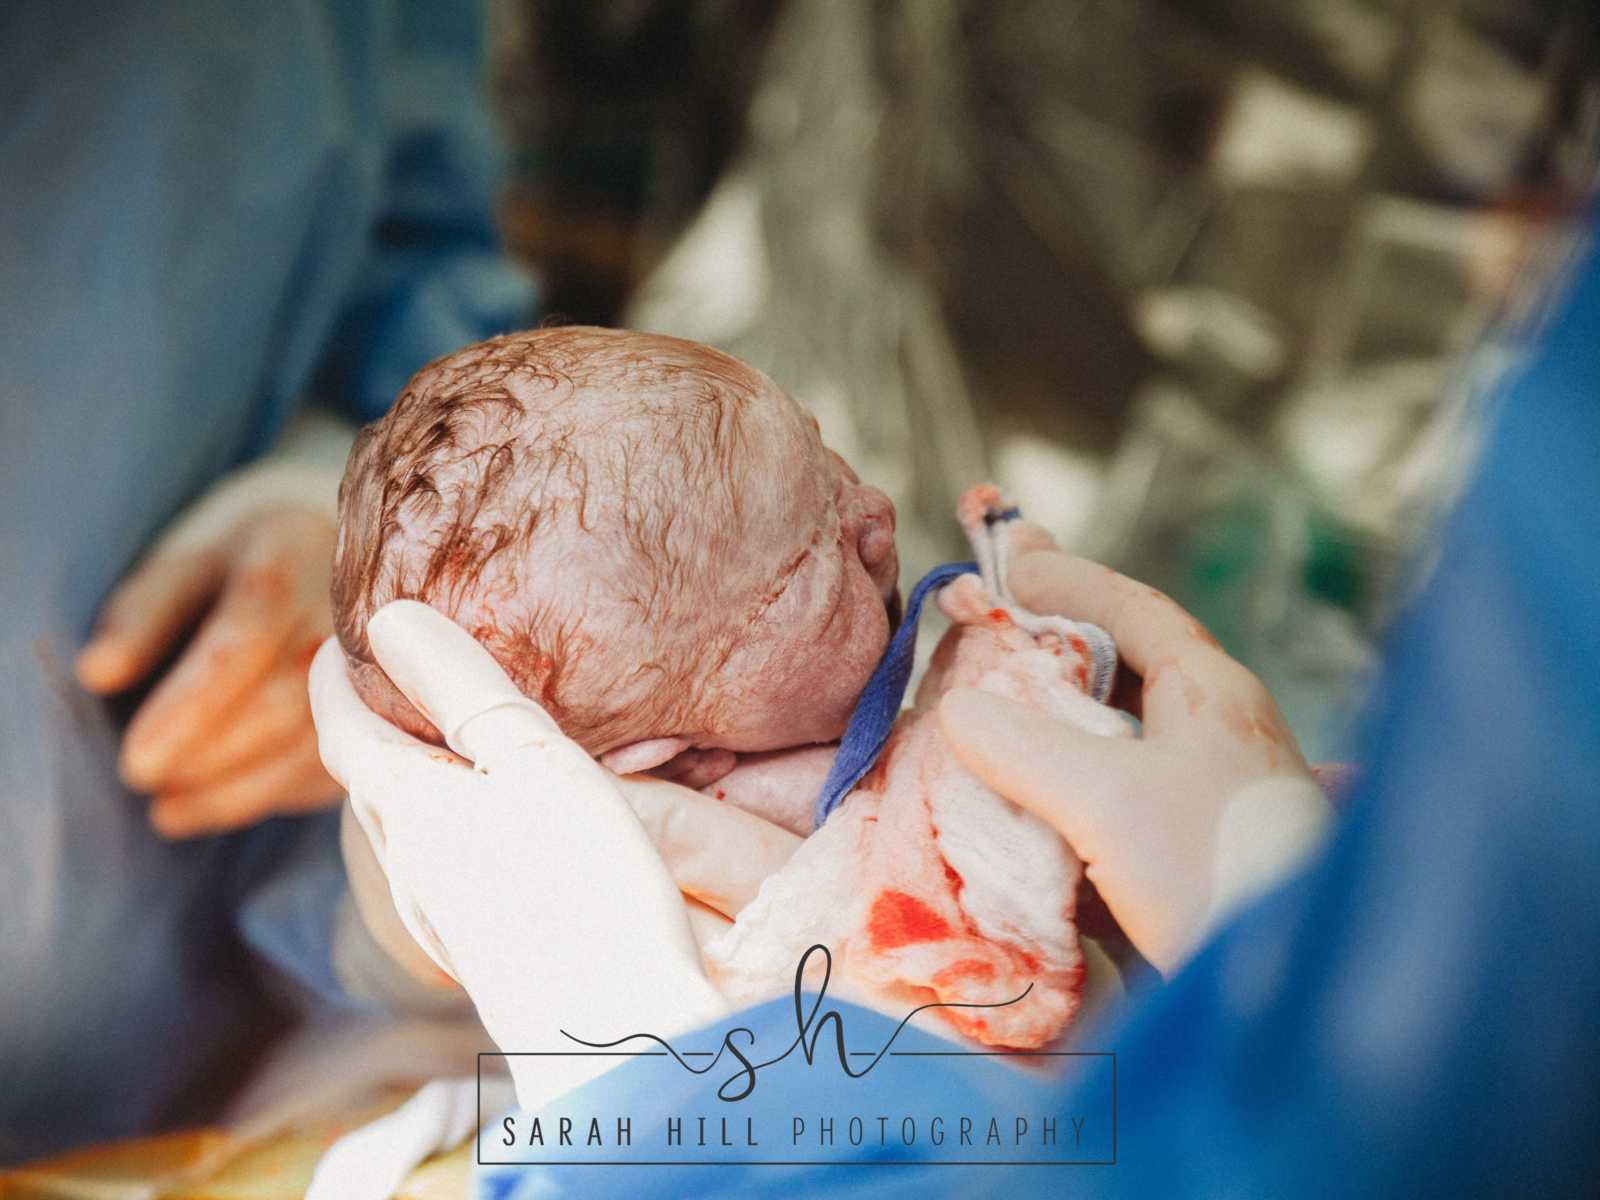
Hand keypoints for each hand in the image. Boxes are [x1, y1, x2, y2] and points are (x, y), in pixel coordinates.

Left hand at [77, 463, 344, 836]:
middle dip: (206, 755)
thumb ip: (142, 615)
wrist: (337, 570)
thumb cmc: (245, 572)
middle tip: (142, 779)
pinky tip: (216, 802)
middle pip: (282, 704)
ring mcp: (380, 670)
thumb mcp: (187, 570)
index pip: (246, 641)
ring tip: (167, 808)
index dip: (191, 705)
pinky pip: (329, 771)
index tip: (136, 760)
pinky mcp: (385, 718)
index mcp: (290, 561)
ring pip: (310, 750)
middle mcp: (349, 617)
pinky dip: (267, 797)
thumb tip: (97, 673)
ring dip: (233, 791)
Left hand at [307, 601, 799, 1104]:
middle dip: (374, 722)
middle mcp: (407, 865)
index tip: (344, 633)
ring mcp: (439, 917)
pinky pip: (441, 864)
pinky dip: (450, 822)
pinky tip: (498, 826)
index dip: (334, 675)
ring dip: (414, 776)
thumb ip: (464, 689)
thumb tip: (390, 620)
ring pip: (405, 827)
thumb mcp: (533, 760)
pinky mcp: (479, 949)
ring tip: (455, 741)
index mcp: (409, 807)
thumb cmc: (579, 885)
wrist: (615, 1033)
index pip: (341, 728)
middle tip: (406, 675)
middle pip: (367, 780)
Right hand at [939, 535, 1330, 974]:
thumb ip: (1023, 746)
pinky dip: (1058, 795)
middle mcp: (1212, 733)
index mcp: (1209, 692)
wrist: (1288, 997)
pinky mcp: (1185, 859)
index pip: (1132, 609)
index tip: (1010, 562)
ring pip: (1112, 740)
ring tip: (983, 721)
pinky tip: (1017, 813)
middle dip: (1050, 650)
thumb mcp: (1105, 797)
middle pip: (1121, 670)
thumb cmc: (1210, 870)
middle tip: (986, 632)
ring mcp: (1201, 797)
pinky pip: (1109, 804)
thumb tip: (960, 707)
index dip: (1068, 580)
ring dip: (1049, 728)